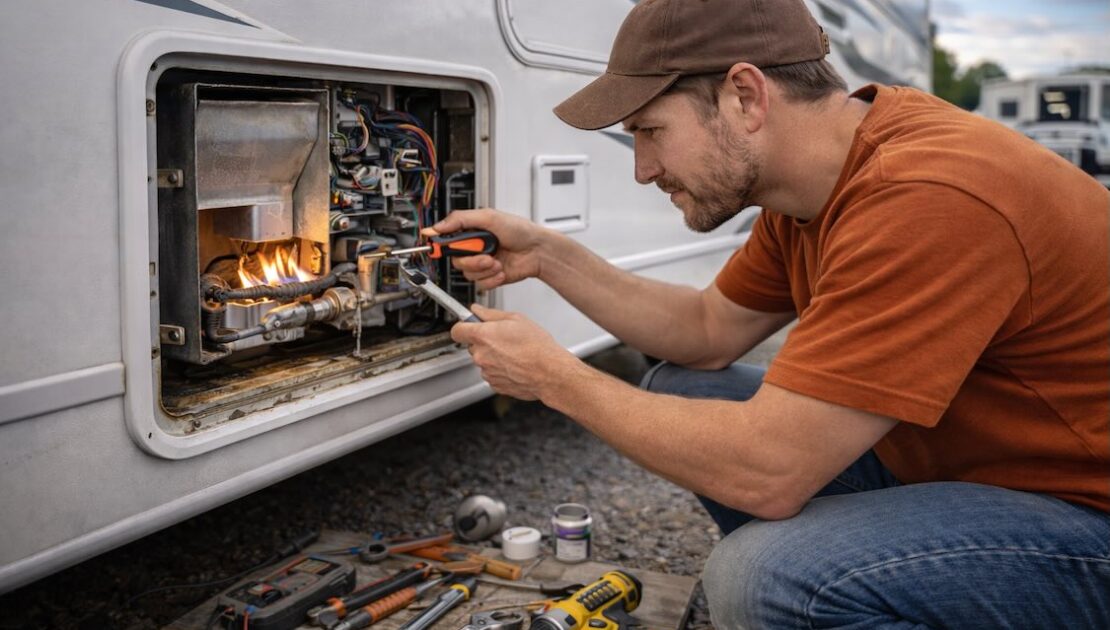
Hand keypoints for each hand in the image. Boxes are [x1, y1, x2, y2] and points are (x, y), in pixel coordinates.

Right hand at [421, 208, 546, 290]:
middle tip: (486, 256)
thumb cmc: (519, 230)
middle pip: (456, 261)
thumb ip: (460, 219)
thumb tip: (437, 226)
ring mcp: (482, 264)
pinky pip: (480, 284)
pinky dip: (492, 279)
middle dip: (472, 260)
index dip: (440, 246)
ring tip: (498, 262)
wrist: (538, 251)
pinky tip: (502, 270)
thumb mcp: (488, 217)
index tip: (436, 248)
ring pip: (468, 274)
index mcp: (471, 232)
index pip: (446, 240)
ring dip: (484, 269)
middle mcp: (474, 249)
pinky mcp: (490, 277)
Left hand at [451, 304, 577, 400]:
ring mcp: (487, 372)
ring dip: (493, 356)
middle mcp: (481, 355)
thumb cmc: (537, 346)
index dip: (464, 326)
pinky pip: (492, 374)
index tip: (470, 325)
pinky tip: (515, 364)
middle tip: (503, 337)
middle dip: (484, 341)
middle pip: (472, 346)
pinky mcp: (495, 385)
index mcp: (483, 336)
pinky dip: (500, 369)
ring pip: (483, 360)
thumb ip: (490, 314)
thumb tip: (477, 310)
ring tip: (514, 352)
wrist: (550, 372)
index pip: (457, 330)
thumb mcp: (516, 319)